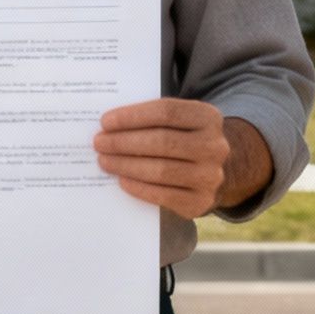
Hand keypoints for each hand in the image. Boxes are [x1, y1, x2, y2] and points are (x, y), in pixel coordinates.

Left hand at [93, 98, 232, 219]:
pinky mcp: (201, 201)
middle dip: (124, 142)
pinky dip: (139, 188)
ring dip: (126, 165)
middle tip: (100, 143)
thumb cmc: (184, 140)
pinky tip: (122, 180)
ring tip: (105, 161)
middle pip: (162, 141)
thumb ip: (153, 119)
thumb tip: (110, 126)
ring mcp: (210, 176)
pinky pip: (163, 195)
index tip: (106, 121)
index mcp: (208, 117)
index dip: (133, 116)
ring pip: (161, 170)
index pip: (166, 112)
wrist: (213, 172)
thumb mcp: (180, 121)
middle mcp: (214, 146)